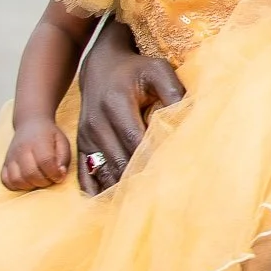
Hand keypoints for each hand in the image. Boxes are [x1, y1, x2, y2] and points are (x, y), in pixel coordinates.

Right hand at [1, 117, 70, 190]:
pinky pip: (5, 180)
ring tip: (39, 180)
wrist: (30, 124)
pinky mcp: (4, 164)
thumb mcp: (62, 141)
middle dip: (43, 182)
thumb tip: (60, 175)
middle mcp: (22, 150)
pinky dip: (16, 186)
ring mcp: (11, 157)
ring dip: (30, 185)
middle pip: (30, 173)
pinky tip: (27, 182)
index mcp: (38, 142)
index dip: (54, 173)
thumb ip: (64, 158)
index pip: (45, 161)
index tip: (59, 176)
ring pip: (17, 180)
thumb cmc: (49, 135)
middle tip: (50, 179)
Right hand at [75, 22, 184, 194]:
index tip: (170, 175)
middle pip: (119, 160)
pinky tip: (114, 203)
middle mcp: (97, 123)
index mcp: (116, 103)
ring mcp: (86, 136)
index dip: (151, 159)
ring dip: (121, 188)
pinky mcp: (81, 145)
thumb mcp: (158, 70)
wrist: (100, 66)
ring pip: (104, 171)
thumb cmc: (136, 69)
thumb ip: (174, 91)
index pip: (135, 140)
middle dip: (139, 179)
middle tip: (160, 197)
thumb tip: (188, 116)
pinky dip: (99, 190)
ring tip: (142, 204)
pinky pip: (86, 174)